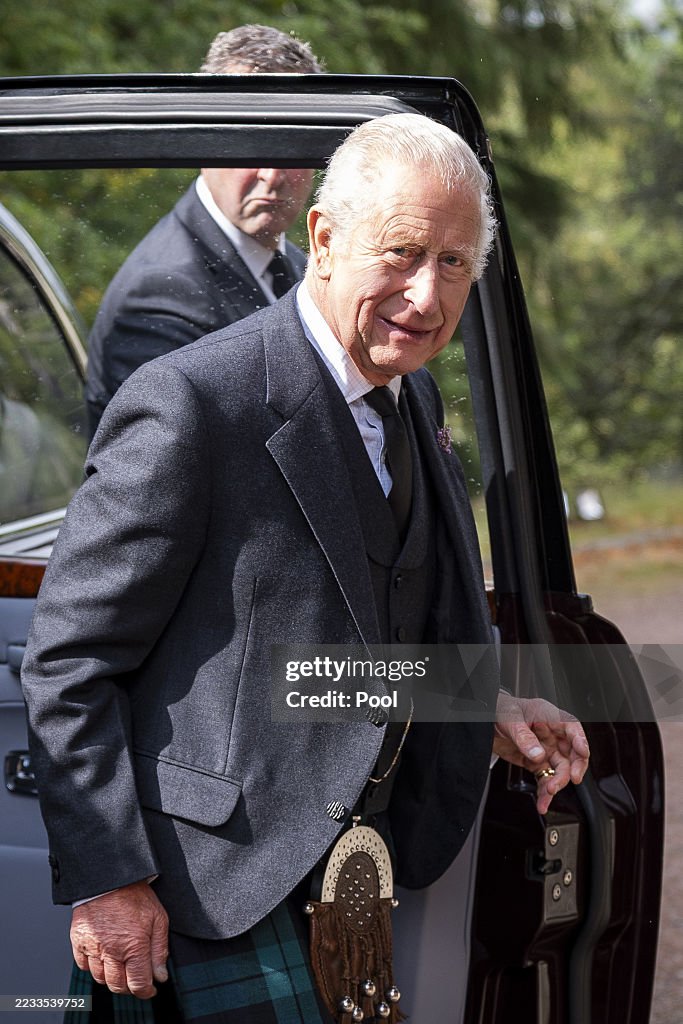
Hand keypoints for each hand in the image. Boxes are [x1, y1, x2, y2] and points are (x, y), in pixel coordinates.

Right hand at [70, 880, 168, 998]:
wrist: (111, 875)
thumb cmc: (136, 894)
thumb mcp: (158, 918)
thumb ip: (160, 949)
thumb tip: (160, 976)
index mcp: (134, 945)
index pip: (138, 984)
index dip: (146, 991)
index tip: (150, 989)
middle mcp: (112, 950)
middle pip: (118, 986)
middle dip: (129, 987)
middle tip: (135, 978)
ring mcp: (93, 946)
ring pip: (100, 978)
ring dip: (111, 977)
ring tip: (120, 965)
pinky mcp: (78, 940)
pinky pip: (83, 966)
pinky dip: (93, 966)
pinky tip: (103, 956)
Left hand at [492, 691, 589, 814]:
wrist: (483, 720)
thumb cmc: (500, 709)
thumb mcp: (510, 719)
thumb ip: (524, 737)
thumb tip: (538, 754)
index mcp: (548, 717)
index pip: (572, 728)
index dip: (581, 740)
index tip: (583, 753)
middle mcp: (550, 734)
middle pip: (572, 753)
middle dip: (574, 767)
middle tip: (571, 779)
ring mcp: (544, 749)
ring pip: (560, 770)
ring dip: (557, 783)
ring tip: (549, 792)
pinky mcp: (535, 762)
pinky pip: (545, 778)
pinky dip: (544, 792)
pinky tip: (543, 802)